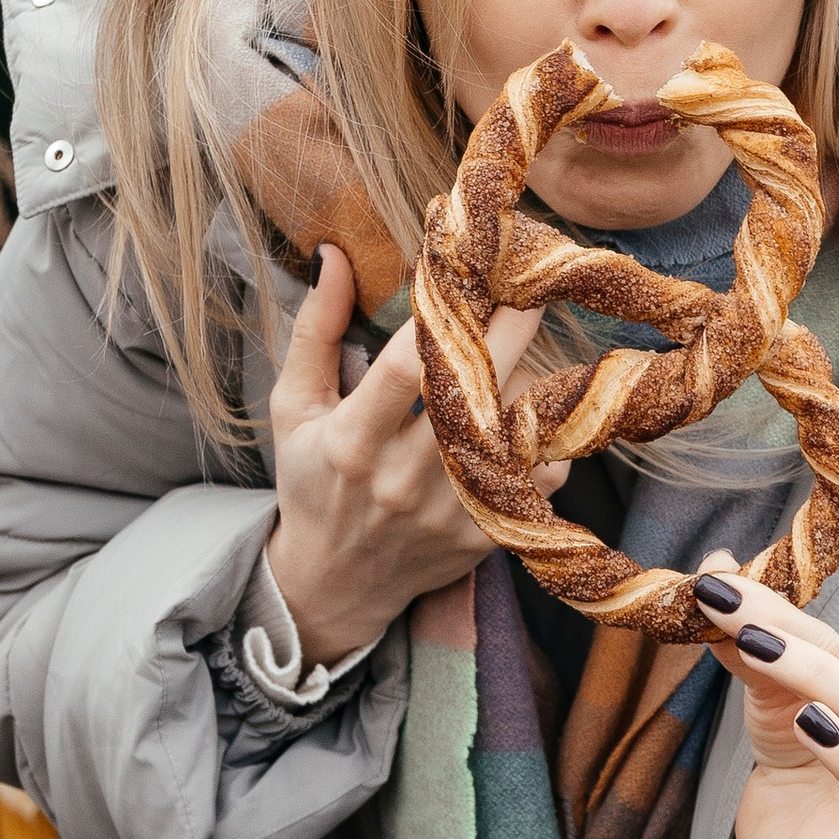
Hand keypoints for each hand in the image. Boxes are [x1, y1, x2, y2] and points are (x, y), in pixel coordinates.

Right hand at [264, 247, 555, 665]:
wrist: (336, 583)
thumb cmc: (312, 481)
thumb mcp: (294, 408)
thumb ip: (315, 331)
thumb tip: (333, 255)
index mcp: (352, 442)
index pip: (407, 368)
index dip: (446, 317)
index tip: (476, 272)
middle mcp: (404, 480)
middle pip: (477, 393)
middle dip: (513, 332)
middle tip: (534, 287)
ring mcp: (450, 513)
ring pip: (517, 429)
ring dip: (531, 381)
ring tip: (524, 353)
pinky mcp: (485, 536)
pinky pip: (541, 474)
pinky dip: (545, 437)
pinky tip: (530, 412)